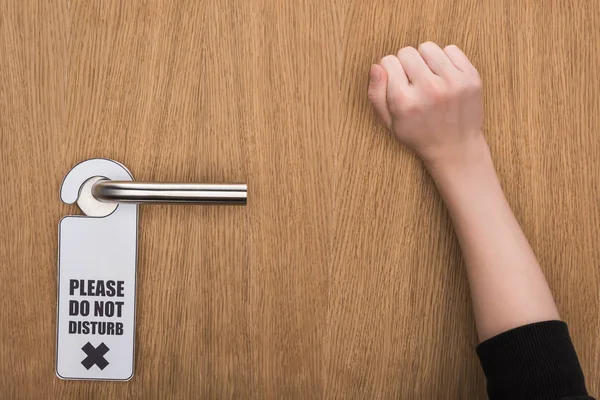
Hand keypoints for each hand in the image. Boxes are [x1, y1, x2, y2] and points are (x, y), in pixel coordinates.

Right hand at [368, 42, 485, 172]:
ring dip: (425, 59)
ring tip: (428, 76)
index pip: (388, 61)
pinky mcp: (470, 78)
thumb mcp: (390, 122)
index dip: (390, 70)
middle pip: (407, 52)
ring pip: (428, 47)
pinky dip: (446, 59)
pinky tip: (444, 76)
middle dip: (406, 64)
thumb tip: (377, 66)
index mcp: (404, 102)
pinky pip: (451, 49)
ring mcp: (452, 82)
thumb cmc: (419, 135)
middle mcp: (428, 90)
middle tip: (413, 81)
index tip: (397, 81)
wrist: (456, 149)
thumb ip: (376, 94)